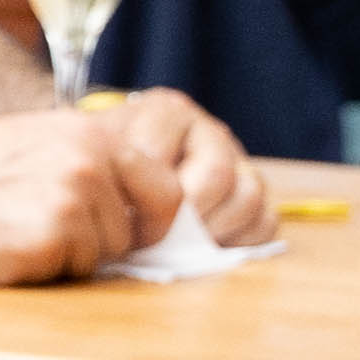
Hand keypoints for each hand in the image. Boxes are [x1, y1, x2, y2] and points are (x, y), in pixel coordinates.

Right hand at [0, 111, 173, 281]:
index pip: (166, 190)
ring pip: (100, 257)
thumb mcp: (29, 144)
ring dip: (62, 257)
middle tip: (31, 225)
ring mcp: (69, 204)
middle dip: (95, 242)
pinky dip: (34, 270)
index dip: (149, 221)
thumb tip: (138, 214)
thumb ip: (86, 165)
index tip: (123, 233)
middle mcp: (89, 165)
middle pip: (132, 232)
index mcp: (90, 134)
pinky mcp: (43, 244)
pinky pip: (66, 276)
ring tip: (4, 229)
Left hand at [94, 83, 275, 248]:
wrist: (116, 164)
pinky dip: (239, 241)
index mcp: (166, 112)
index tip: (123, 223)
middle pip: (217, 176)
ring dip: (213, 231)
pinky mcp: (253, 190)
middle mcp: (209, 129)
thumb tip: (130, 218)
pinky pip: (265, 220)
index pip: (164, 158)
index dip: (142, 198)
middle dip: (185, 217)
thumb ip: (109, 174)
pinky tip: (206, 247)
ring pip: (248, 197)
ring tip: (181, 246)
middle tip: (158, 241)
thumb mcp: (94, 157)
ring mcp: (238, 159)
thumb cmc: (102, 164)